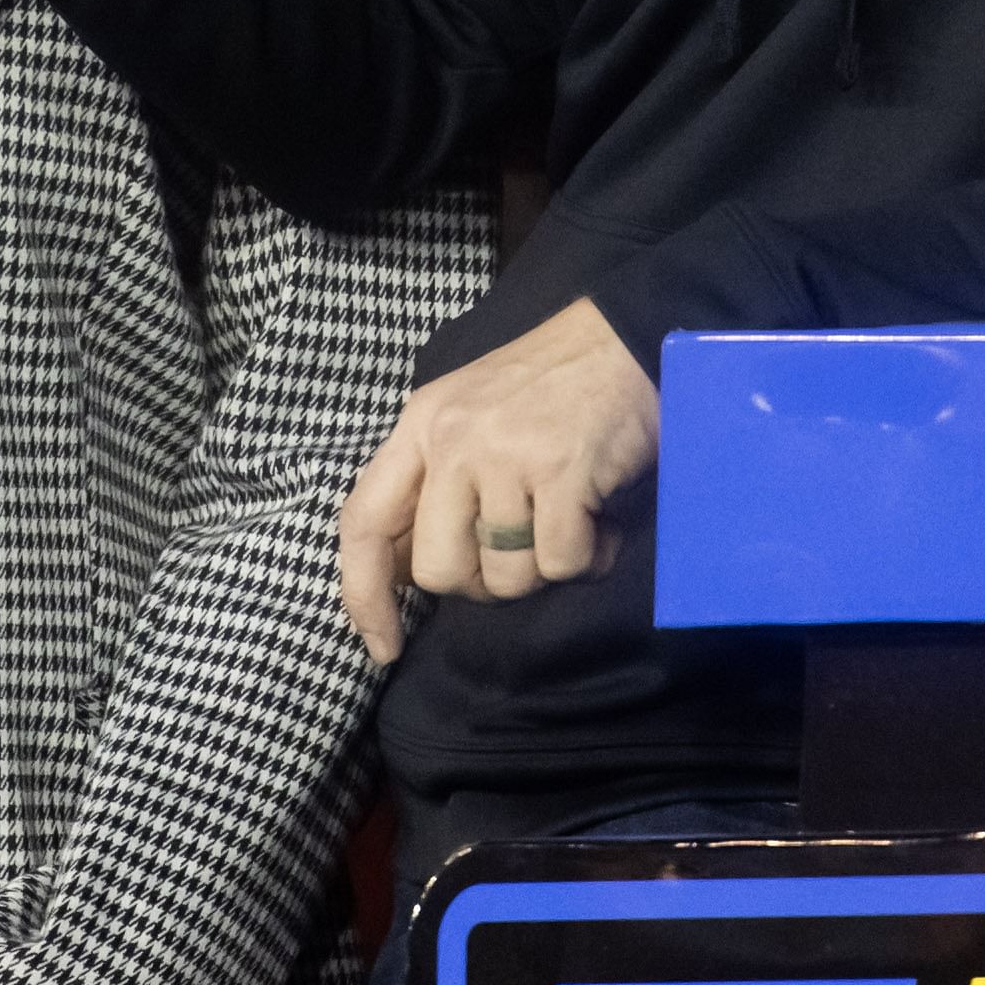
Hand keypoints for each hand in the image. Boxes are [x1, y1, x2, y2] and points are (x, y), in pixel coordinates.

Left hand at [334, 294, 658, 666]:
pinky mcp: (562, 470)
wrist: (622, 337)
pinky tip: (602, 523)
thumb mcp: (466, 415)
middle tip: (520, 553)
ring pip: (506, 576)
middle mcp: (451, 441)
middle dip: (483, 583)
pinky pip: (562, 563)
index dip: (365, 596)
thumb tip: (411, 573)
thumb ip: (432, 483)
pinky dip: (590, 559)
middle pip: (439, 571)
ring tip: (569, 524)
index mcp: (418, 427)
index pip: (362, 523)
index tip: (383, 647)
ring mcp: (505, 455)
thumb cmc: (547, 385)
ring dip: (544, 569)